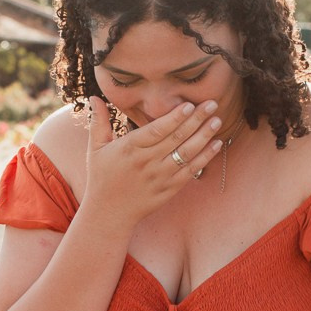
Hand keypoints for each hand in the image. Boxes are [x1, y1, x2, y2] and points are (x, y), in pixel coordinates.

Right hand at [82, 97, 222, 230]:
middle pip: (176, 138)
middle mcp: (147, 162)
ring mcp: (160, 177)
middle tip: (212, 104)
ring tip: (217, 121)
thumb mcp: (96, 149)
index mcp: (130, 148)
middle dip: (196, 120)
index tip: (189, 104)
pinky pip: (190, 171)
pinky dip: (204, 158)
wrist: (109, 213)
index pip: (157, 130)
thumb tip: (94, 97)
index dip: (175, 117)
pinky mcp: (169, 190)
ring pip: (186, 153)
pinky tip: (216, 145)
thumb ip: (98, 122)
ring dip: (204, 136)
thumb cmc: (102, 178)